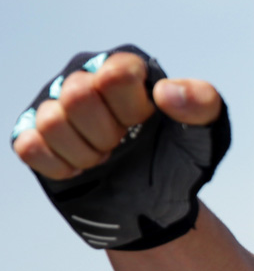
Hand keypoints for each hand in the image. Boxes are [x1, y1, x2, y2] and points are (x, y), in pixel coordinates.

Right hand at [13, 52, 222, 179]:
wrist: (158, 204)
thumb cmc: (180, 160)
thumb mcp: (208, 134)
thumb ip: (202, 105)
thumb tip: (166, 92)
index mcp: (126, 66)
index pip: (116, 74)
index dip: (131, 110)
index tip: (144, 124)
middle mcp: (85, 76)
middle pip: (77, 96)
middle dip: (106, 133)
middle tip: (122, 144)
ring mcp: (55, 105)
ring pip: (50, 121)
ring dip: (85, 153)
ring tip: (104, 156)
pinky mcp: (33, 135)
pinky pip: (29, 146)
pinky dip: (60, 166)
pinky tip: (80, 168)